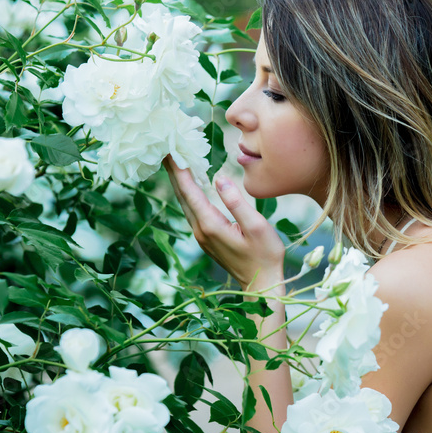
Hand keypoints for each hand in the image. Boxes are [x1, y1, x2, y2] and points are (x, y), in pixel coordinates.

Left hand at [164, 156, 284, 290]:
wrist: (262, 284)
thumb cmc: (265, 255)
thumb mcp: (257, 226)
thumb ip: (236, 201)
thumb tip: (218, 178)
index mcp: (211, 225)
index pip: (189, 191)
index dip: (179, 169)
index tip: (170, 150)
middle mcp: (201, 230)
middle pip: (182, 195)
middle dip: (174, 171)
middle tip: (167, 148)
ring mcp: (201, 236)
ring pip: (185, 203)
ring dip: (180, 181)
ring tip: (176, 161)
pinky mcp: (206, 238)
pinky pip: (192, 210)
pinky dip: (188, 193)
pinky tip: (190, 184)